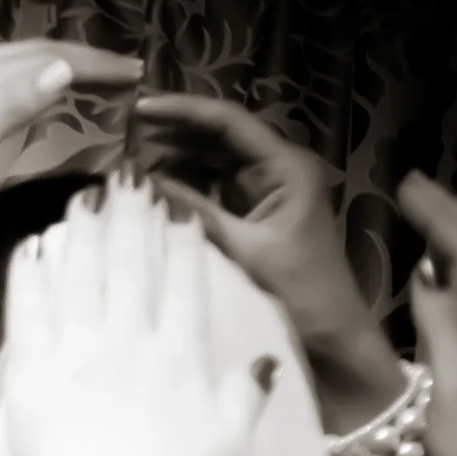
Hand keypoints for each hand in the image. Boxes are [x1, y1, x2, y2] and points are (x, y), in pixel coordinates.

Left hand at [0, 43, 143, 233]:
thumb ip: (5, 109)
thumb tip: (60, 69)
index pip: (46, 58)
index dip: (94, 65)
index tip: (136, 75)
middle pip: (29, 53)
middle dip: (80, 64)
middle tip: (123, 82)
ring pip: (6, 65)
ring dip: (49, 73)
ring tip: (85, 91)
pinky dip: (16, 86)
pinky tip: (18, 105)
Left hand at [2, 182, 275, 455]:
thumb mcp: (232, 449)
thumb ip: (248, 398)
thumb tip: (264, 363)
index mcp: (180, 355)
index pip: (185, 283)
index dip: (183, 242)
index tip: (178, 212)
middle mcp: (130, 339)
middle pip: (129, 262)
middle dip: (131, 214)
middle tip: (128, 179)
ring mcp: (77, 351)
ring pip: (80, 273)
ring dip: (83, 230)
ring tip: (84, 197)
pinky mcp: (32, 372)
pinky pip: (28, 309)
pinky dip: (29, 274)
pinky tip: (31, 247)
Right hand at [126, 95, 394, 394]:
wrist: (335, 347)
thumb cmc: (303, 298)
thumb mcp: (246, 253)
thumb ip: (194, 215)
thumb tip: (140, 184)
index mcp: (286, 167)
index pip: (228, 122)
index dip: (182, 111)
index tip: (137, 109)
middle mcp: (276, 172)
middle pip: (216, 139)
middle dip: (171, 137)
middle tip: (121, 139)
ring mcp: (264, 197)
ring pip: (210, 167)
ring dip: (172, 165)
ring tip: (128, 169)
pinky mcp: (252, 223)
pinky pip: (211, 197)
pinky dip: (182, 195)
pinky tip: (150, 199)